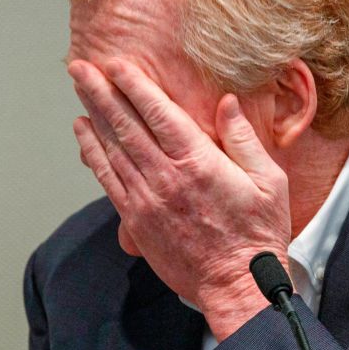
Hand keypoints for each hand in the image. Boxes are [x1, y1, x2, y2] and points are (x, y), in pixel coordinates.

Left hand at [69, 58, 290, 339]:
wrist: (237, 285)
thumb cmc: (258, 234)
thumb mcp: (269, 181)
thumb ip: (244, 139)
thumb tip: (227, 103)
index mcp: (199, 163)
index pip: (158, 113)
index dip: (134, 85)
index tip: (117, 64)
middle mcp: (166, 178)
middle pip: (125, 125)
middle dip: (100, 92)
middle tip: (81, 67)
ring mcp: (147, 200)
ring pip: (111, 149)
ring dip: (92, 116)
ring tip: (78, 90)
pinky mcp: (136, 220)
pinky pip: (107, 180)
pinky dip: (92, 154)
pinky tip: (83, 134)